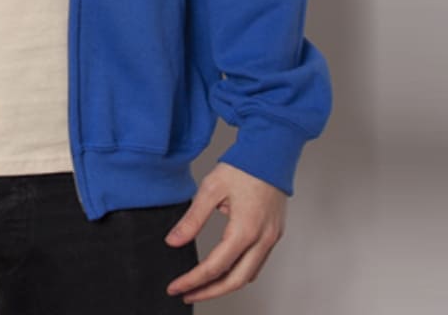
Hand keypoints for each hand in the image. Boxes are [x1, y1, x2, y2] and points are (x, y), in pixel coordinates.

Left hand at [162, 162, 285, 303]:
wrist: (271, 151)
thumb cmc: (242, 166)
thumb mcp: (210, 189)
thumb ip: (192, 219)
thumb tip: (173, 241)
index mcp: (245, 230)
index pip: (215, 267)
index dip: (193, 280)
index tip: (176, 287)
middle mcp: (262, 240)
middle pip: (235, 281)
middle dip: (209, 292)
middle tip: (187, 295)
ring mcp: (271, 238)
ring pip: (249, 276)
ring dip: (225, 285)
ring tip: (202, 287)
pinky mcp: (274, 234)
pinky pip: (257, 264)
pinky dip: (239, 273)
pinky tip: (225, 270)